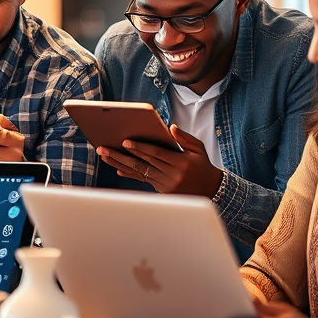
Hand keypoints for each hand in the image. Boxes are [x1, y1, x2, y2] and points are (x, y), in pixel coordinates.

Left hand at [96, 125, 222, 196]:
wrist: (212, 189)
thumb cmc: (203, 165)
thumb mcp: (198, 149)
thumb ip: (184, 138)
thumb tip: (170, 127)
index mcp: (181, 163)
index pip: (156, 153)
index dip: (140, 147)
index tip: (125, 142)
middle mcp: (172, 175)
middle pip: (143, 163)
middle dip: (122, 154)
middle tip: (105, 148)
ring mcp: (166, 184)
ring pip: (139, 172)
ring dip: (120, 164)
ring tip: (105, 156)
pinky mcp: (162, 191)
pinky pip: (143, 180)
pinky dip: (130, 174)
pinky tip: (118, 168)